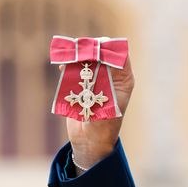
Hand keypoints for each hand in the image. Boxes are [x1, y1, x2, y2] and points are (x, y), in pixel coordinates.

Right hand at [64, 55, 134, 170]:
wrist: (90, 139)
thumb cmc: (105, 124)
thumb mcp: (108, 103)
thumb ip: (103, 84)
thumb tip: (96, 64)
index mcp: (124, 79)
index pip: (121, 55)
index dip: (109, 48)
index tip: (96, 47)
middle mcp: (112, 76)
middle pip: (103, 53)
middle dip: (91, 48)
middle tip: (80, 50)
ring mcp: (96, 78)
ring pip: (88, 58)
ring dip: (78, 55)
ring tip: (70, 57)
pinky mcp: (81, 83)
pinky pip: (75, 68)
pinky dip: (69, 64)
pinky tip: (63, 66)